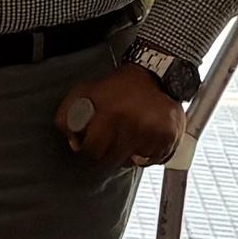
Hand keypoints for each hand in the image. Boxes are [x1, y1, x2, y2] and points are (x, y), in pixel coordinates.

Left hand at [62, 64, 182, 165]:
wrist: (154, 75)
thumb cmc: (116, 88)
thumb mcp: (83, 93)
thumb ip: (67, 117)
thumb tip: (73, 144)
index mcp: (110, 113)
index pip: (92, 151)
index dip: (88, 150)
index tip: (91, 146)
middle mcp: (134, 124)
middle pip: (112, 161)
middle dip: (107, 155)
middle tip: (110, 142)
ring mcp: (154, 132)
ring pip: (133, 163)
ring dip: (129, 155)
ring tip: (129, 136)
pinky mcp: (170, 136)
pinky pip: (154, 160)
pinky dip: (148, 154)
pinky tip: (145, 139)